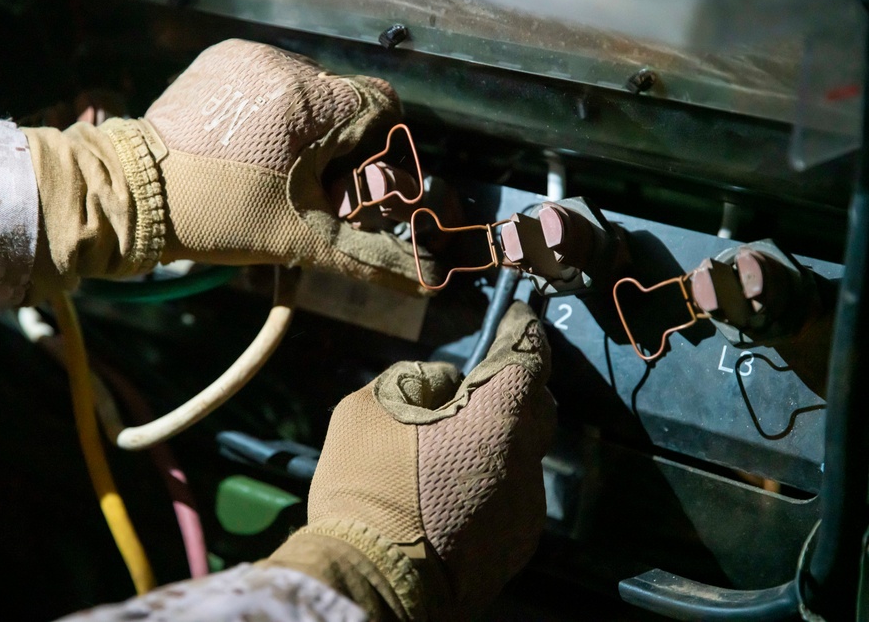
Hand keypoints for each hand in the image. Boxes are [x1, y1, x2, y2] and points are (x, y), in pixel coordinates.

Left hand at [137, 39, 434, 292]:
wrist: (136, 195)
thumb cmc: (221, 216)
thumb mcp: (302, 238)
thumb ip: (369, 256)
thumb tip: (429, 283)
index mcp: (313, 102)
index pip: (382, 108)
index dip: (376, 151)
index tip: (347, 184)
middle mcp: (286, 65)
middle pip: (346, 103)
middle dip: (338, 146)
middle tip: (306, 185)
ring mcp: (251, 57)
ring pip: (310, 90)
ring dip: (307, 128)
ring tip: (273, 166)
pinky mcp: (224, 59)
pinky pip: (272, 80)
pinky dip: (274, 111)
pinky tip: (252, 145)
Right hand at [263, 301, 555, 619]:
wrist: (372, 581)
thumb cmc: (367, 485)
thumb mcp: (370, 407)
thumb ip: (418, 380)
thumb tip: (447, 384)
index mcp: (499, 420)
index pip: (530, 358)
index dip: (524, 334)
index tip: (516, 321)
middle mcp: (528, 464)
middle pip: (536, 409)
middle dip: (513, 391)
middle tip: (473, 390)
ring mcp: (527, 511)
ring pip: (523, 458)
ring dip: (498, 445)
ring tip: (450, 453)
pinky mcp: (517, 549)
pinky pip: (512, 499)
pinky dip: (491, 486)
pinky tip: (451, 496)